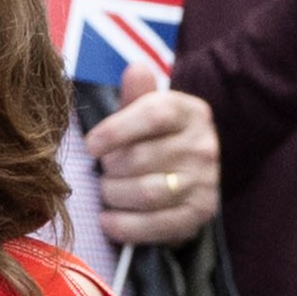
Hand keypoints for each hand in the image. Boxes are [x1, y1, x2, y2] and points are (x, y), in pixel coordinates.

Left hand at [89, 61, 217, 248]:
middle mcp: (204, 146)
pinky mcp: (199, 215)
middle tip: (104, 171)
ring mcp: (205, 183)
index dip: (116, 130)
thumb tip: (135, 69)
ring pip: (147, 193)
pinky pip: (156, 225)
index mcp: (191, 112)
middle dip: (112, 168)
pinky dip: (125, 226)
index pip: (153, 114)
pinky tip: (108, 221)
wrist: (190, 179)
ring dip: (115, 195)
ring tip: (107, 192)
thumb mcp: (148, 112)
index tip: (90, 146)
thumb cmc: (158, 140)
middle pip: (143, 158)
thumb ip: (137, 95)